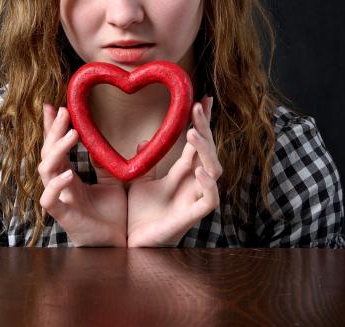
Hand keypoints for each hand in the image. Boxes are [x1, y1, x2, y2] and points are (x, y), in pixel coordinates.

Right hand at [39, 103, 126, 246]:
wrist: (119, 246)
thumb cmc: (114, 217)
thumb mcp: (118, 182)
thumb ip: (117, 163)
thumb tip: (137, 138)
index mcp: (70, 177)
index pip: (57, 147)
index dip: (52, 127)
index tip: (53, 105)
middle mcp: (61, 186)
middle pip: (48, 153)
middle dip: (53, 131)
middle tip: (63, 111)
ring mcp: (60, 200)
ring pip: (45, 171)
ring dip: (57, 150)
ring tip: (72, 133)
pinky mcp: (64, 217)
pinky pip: (50, 200)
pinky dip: (56, 185)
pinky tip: (68, 172)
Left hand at [126, 95, 221, 246]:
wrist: (130, 245)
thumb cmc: (139, 216)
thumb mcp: (137, 181)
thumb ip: (142, 162)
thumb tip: (142, 141)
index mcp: (180, 175)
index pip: (195, 143)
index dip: (200, 122)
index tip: (202, 99)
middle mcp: (192, 185)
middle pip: (207, 152)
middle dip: (205, 129)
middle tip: (197, 107)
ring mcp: (193, 200)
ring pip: (213, 172)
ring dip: (206, 151)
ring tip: (194, 133)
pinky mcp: (190, 219)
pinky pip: (209, 202)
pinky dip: (208, 186)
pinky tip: (201, 171)